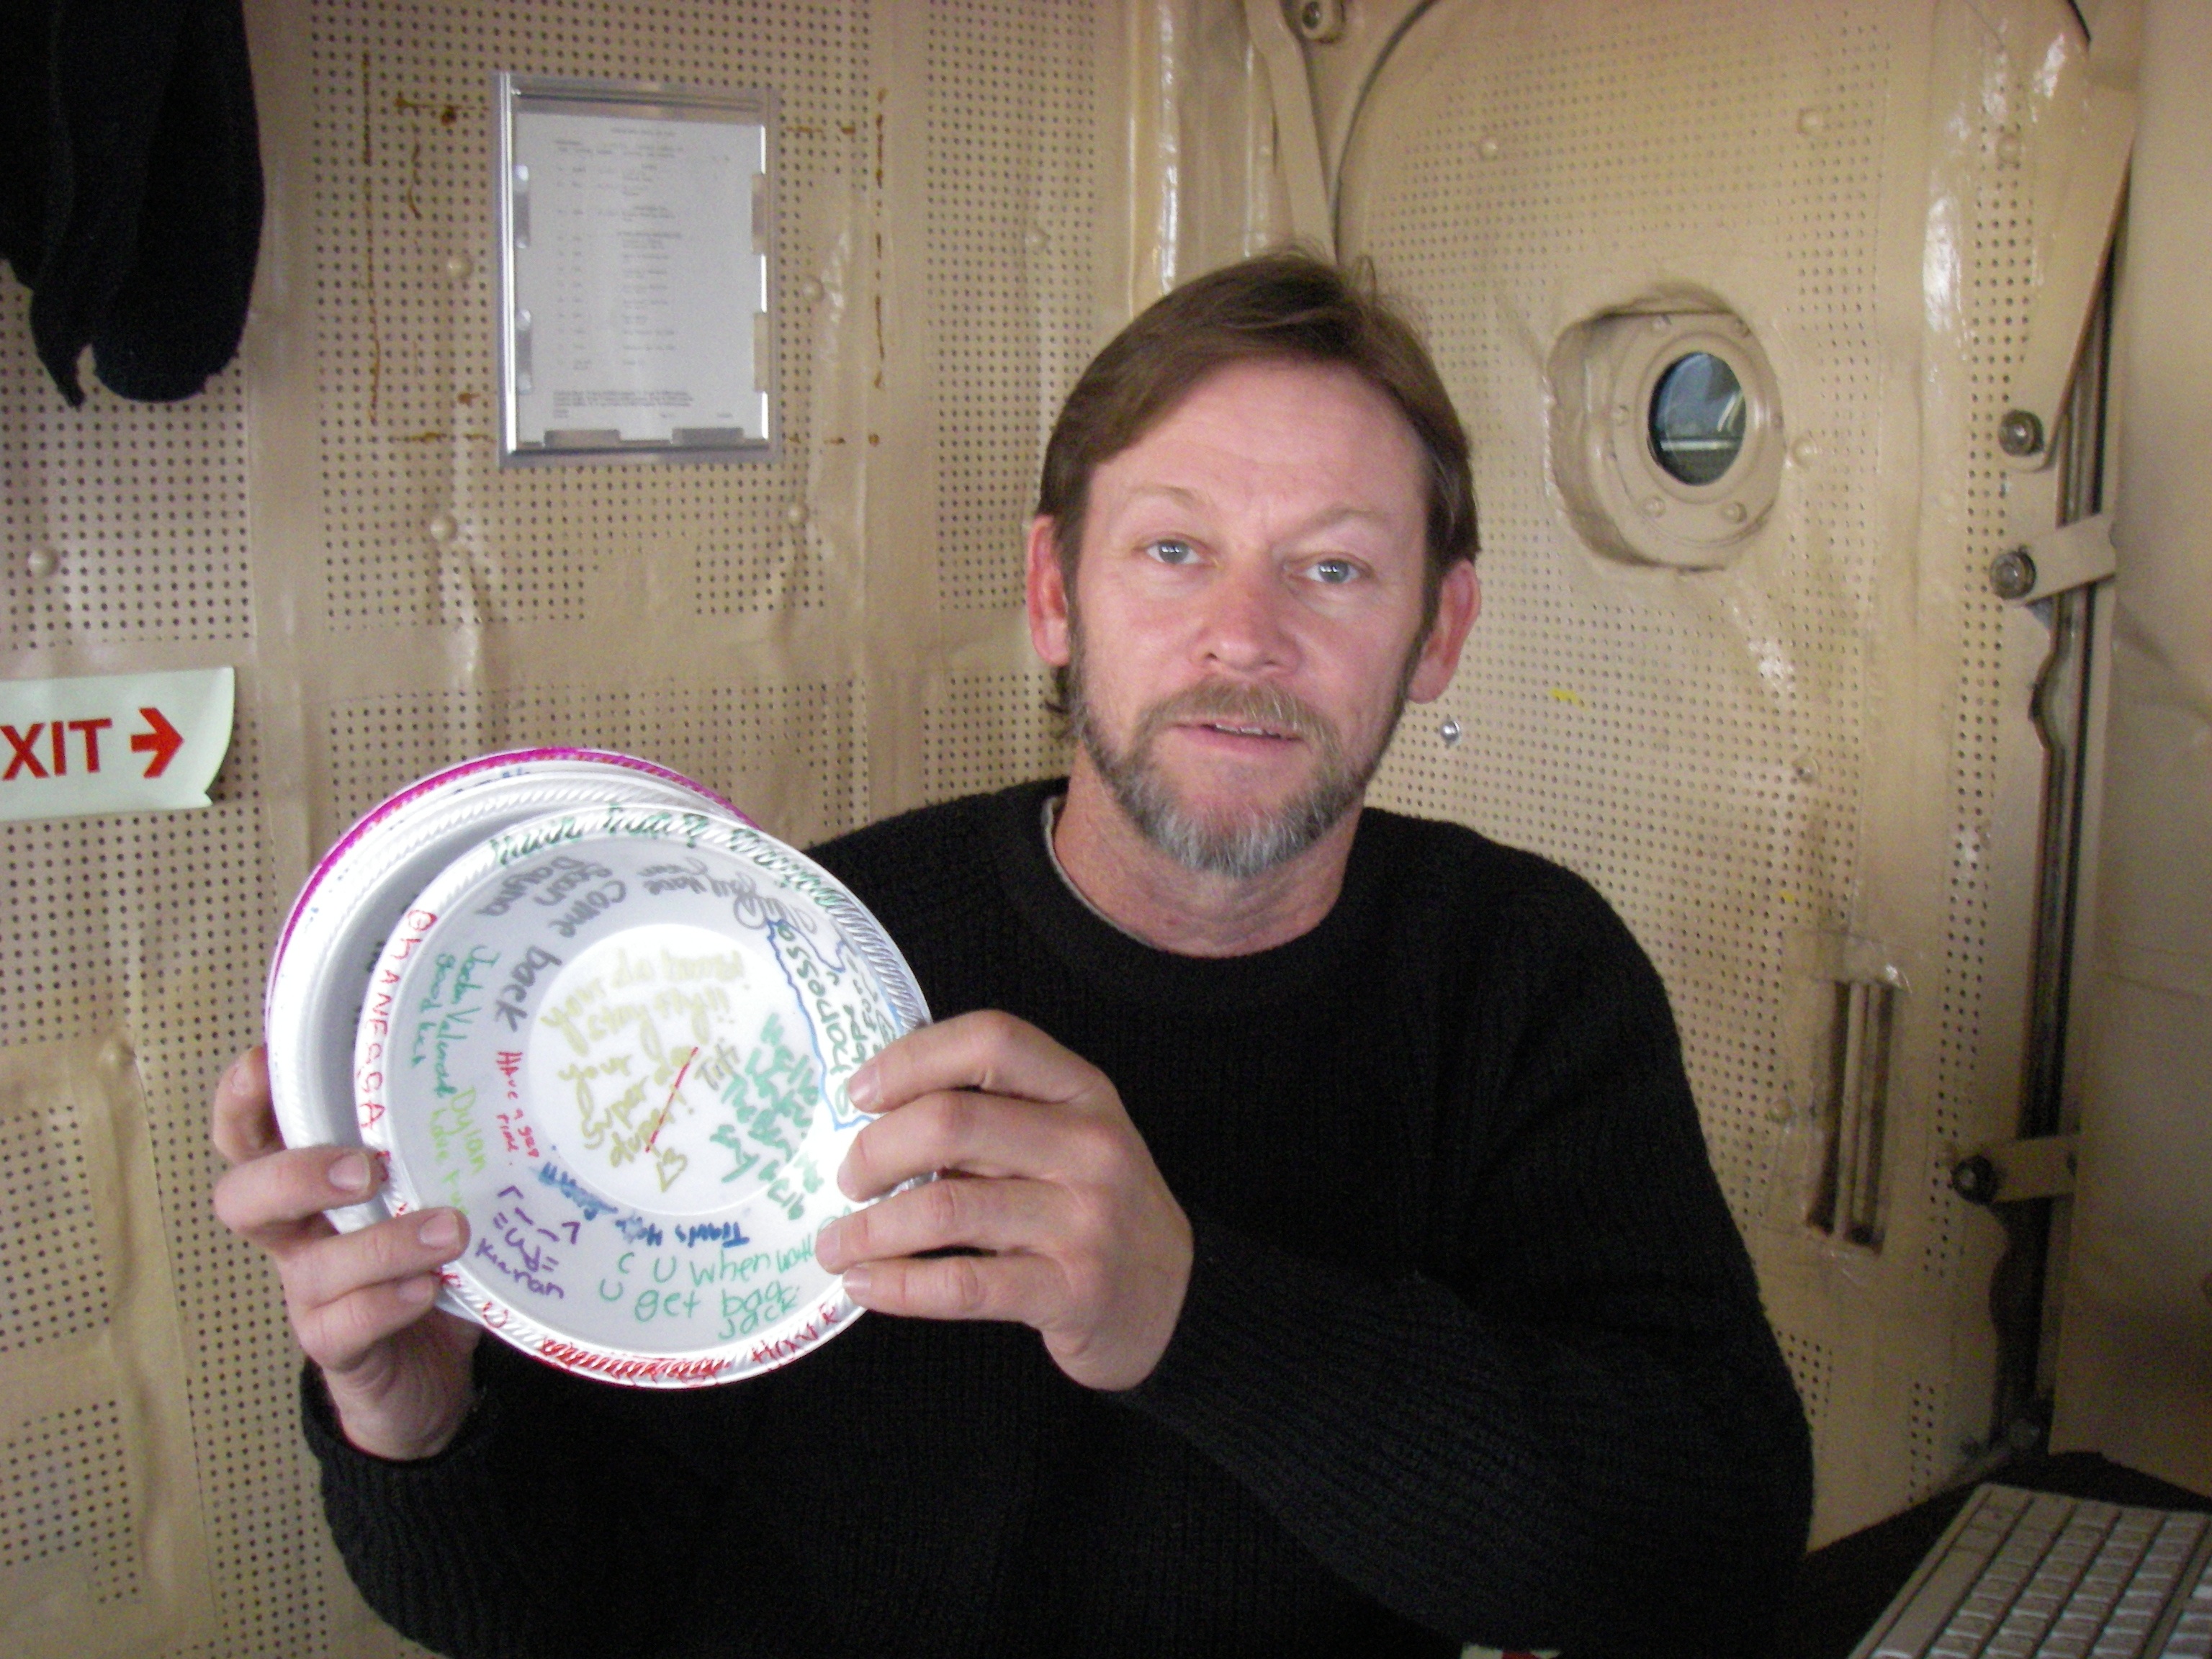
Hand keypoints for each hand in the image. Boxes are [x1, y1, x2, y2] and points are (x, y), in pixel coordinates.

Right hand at [210, 1047, 479, 1459]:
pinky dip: (385, 1302)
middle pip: (243, 1197)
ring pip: (312, 1266)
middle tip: (368, 1167)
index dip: (242, 1101)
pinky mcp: (338, 1350)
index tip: (266, 1060)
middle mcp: (296, 1238)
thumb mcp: (431, 1197)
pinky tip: (429, 1288)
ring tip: (451, 1230)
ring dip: (383, 1242)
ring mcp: (310, 1296)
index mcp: (310, 1188)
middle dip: (296, 1174)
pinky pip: (339, 1326)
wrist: (430, 1378)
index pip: (250, 1137)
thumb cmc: (430, 1264)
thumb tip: (496, 1079)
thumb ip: (438, 1153)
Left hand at [814, 1011, 1192, 1390]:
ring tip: (835, 1243)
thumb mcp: (1069, 1139)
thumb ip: (996, 1116)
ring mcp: (1085, 1220)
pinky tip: (864, 1285)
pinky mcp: (1072, 1291)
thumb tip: (876, 1115)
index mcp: (1083, 1091)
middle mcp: (1089, 1146)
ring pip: (946, 1207)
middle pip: (952, 1122)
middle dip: (874, 1151)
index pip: (991, 1040)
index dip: (912, 1058)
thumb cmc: (1095, 1208)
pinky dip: (898, 1285)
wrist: (1176, 1299)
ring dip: (869, 1228)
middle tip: (847, 1180)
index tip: (860, 1094)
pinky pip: (963, 1285)